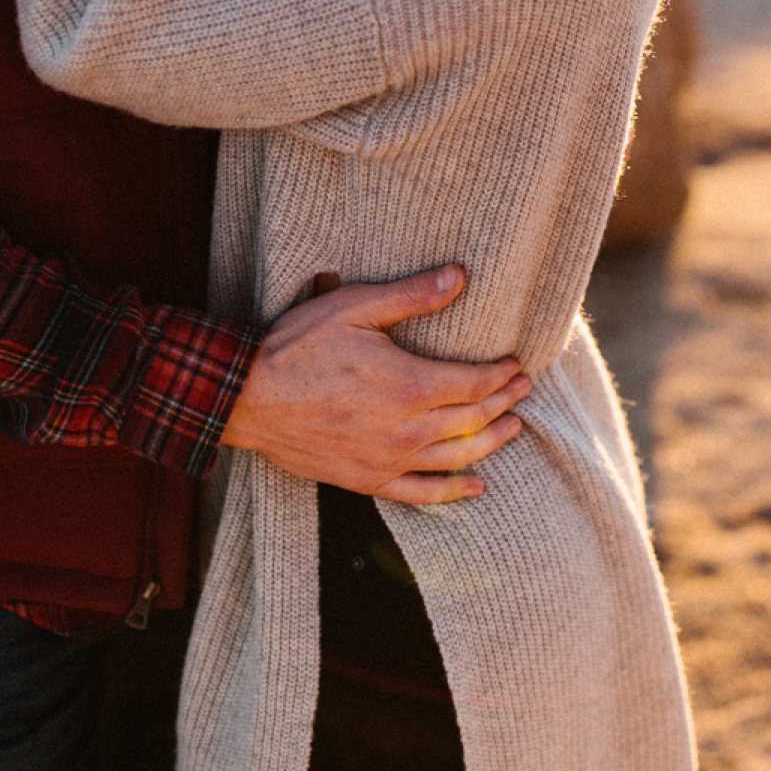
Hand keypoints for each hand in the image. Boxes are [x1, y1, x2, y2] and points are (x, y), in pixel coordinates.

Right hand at [222, 264, 533, 504]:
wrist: (247, 399)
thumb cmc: (298, 347)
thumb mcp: (356, 307)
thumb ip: (412, 295)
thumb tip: (460, 276)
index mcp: (411, 385)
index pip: (476, 384)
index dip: (503, 374)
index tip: (516, 364)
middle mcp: (408, 430)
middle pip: (475, 421)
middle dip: (505, 403)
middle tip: (522, 390)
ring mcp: (389, 460)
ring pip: (458, 459)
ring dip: (492, 442)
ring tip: (513, 427)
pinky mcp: (367, 480)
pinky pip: (421, 494)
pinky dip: (453, 492)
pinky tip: (475, 487)